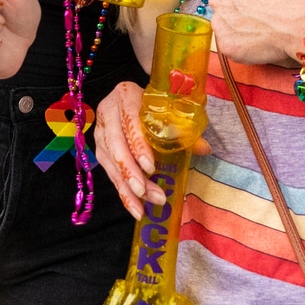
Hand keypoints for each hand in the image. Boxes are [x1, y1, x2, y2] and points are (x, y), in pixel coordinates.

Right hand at [94, 81, 209, 218]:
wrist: (132, 99)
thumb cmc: (153, 104)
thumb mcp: (167, 110)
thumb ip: (183, 129)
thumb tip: (205, 149)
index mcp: (126, 96)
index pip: (130, 121)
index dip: (139, 145)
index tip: (150, 167)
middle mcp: (108, 113)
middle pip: (117, 146)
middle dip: (131, 173)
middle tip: (146, 193)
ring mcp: (101, 132)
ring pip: (112, 163)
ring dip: (127, 189)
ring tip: (142, 208)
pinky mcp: (100, 149)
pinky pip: (109, 173)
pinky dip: (122, 192)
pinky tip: (134, 206)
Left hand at [208, 0, 304, 65]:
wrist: (302, 22)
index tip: (260, 0)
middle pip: (225, 5)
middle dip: (239, 11)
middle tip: (261, 17)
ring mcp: (221, 23)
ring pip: (226, 27)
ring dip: (239, 29)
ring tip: (261, 31)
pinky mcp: (227, 46)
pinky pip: (231, 46)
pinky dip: (242, 47)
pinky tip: (259, 43)